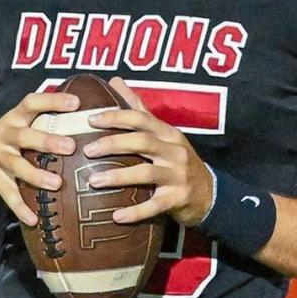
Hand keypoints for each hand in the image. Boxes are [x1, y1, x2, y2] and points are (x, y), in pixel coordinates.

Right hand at [0, 91, 79, 225]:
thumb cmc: (8, 142)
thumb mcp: (20, 125)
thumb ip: (44, 121)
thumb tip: (85, 115)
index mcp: (14, 118)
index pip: (32, 103)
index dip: (52, 101)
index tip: (76, 103)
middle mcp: (4, 134)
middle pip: (25, 136)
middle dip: (47, 141)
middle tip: (70, 147)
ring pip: (17, 166)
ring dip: (36, 175)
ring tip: (56, 184)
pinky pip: (8, 194)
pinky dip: (20, 208)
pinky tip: (33, 219)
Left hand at [81, 78, 214, 226]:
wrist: (210, 194)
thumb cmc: (177, 161)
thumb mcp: (164, 134)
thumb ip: (139, 109)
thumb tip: (116, 80)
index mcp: (167, 133)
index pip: (141, 118)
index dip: (116, 117)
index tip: (91, 120)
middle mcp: (174, 151)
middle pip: (141, 142)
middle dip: (113, 144)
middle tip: (87, 150)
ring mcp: (177, 175)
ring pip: (146, 173)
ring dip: (118, 177)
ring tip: (93, 181)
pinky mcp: (178, 199)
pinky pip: (154, 205)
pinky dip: (135, 212)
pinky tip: (116, 217)